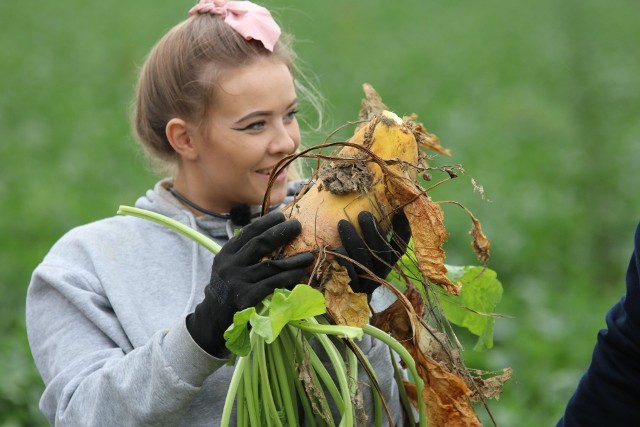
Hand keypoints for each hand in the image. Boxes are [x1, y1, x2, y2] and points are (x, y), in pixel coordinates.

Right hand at [186, 211, 313, 356]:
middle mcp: (230, 266)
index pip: (247, 233)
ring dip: (293, 259)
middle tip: (297, 226)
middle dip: (280, 232)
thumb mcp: (227, 269)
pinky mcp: (246, 298)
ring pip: (271, 266)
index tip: (281, 215)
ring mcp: (237, 282)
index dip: (265, 222)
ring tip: (309, 255)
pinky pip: (273, 284)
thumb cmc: (226, 292)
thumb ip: (243, 254)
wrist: (212, 321)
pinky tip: (300, 273)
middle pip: (260, 244)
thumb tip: (272, 236)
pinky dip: (289, 277)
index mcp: (225, 255)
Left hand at [336, 210, 410, 295]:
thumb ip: (372, 230)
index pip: (402, 245)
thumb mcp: (367, 247)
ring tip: (342, 224)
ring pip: (363, 259)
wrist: (343, 293)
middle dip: (372, 231)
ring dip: (353, 240)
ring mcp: (369, 280)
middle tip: (363, 214)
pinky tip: (336, 248)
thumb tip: (376, 201)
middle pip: (381, 250)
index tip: (399, 210)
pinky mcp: (353, 288)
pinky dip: (343, 259)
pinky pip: (349, 272)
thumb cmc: (356, 260)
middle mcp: (382, 270)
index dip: (403, 229)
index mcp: (390, 259)